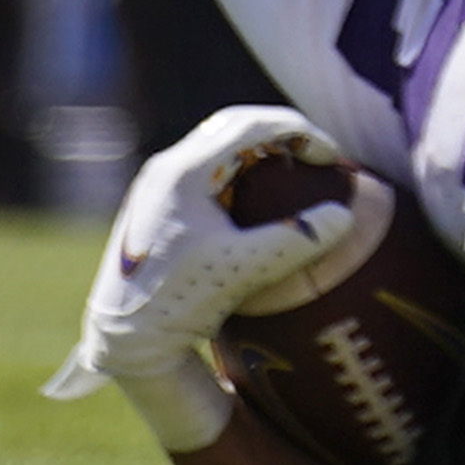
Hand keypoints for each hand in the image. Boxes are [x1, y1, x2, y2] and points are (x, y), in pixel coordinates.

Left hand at [43, 105, 363, 447]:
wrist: (122, 337)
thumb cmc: (176, 303)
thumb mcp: (241, 271)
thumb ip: (292, 240)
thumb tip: (342, 215)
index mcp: (182, 172)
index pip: (248, 126)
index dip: (297, 131)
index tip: (330, 155)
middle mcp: (166, 168)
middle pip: (231, 127)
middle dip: (279, 133)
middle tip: (316, 156)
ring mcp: (158, 186)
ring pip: (216, 147)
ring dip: (258, 152)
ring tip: (295, 173)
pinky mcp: (159, 206)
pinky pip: (205, 171)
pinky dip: (240, 173)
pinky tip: (261, 200)